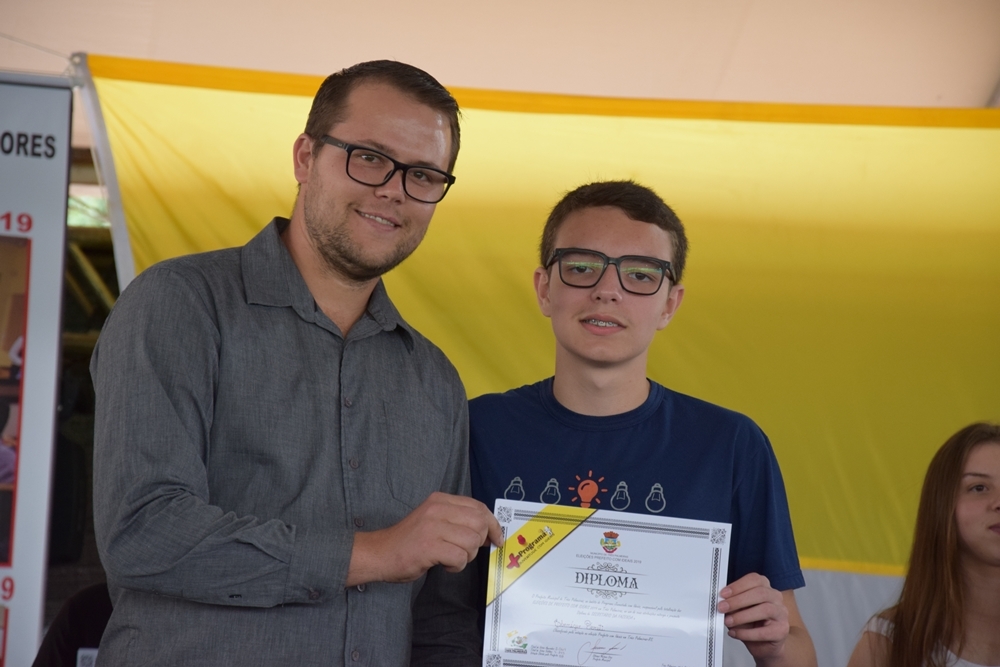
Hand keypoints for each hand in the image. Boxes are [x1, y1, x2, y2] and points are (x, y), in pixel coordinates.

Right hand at [347, 492, 501, 585]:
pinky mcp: (429, 546)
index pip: (478, 507)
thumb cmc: (408, 542)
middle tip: (464, 551)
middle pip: (479, 523)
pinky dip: (456, 566)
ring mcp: (433, 527)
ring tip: (450, 558)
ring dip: (466, 556)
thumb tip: (488, 531)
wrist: (379, 553)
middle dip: (479, 542)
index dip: (492, 524)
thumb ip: (457, 520)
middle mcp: (437, 509)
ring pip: (471, 542)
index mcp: (440, 500)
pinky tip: (443, 565)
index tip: (496, 537)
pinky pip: (460, 557)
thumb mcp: (433, 520)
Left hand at [717, 573, 788, 659]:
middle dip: (738, 600)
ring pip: (765, 610)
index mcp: (765, 587)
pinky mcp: (782, 630)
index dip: (738, 586)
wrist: (764, 644)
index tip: (723, 594)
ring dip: (742, 616)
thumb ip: (733, 603)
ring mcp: (781, 613)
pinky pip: (764, 631)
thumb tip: (721, 601)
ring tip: (728, 621)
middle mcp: (776, 597)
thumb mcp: (739, 610)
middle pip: (760, 593)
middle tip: (722, 608)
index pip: (754, 579)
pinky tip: (735, 633)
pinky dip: (746, 633)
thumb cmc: (751, 623)